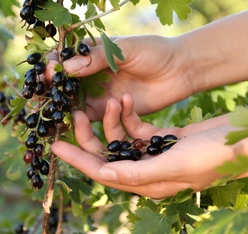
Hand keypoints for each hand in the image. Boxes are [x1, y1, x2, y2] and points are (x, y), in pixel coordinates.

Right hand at [45, 35, 194, 119]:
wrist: (181, 71)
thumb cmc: (154, 52)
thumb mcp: (125, 49)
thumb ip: (98, 58)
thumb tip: (66, 67)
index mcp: (92, 54)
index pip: (64, 59)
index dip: (53, 66)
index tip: (48, 72)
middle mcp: (90, 75)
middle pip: (63, 84)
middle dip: (50, 90)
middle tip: (40, 96)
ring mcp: (98, 94)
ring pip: (72, 102)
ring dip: (60, 107)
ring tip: (52, 111)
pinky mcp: (109, 112)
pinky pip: (90, 118)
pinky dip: (79, 120)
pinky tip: (72, 119)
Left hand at [51, 94, 244, 198]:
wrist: (243, 138)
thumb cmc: (216, 155)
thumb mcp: (176, 165)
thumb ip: (138, 172)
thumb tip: (102, 173)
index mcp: (146, 182)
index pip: (101, 171)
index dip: (77, 159)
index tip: (54, 145)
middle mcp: (145, 170)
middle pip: (105, 154)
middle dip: (88, 135)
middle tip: (74, 114)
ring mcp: (152, 153)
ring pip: (119, 138)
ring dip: (111, 119)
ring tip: (110, 100)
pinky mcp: (160, 137)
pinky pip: (135, 126)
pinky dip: (128, 114)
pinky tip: (125, 100)